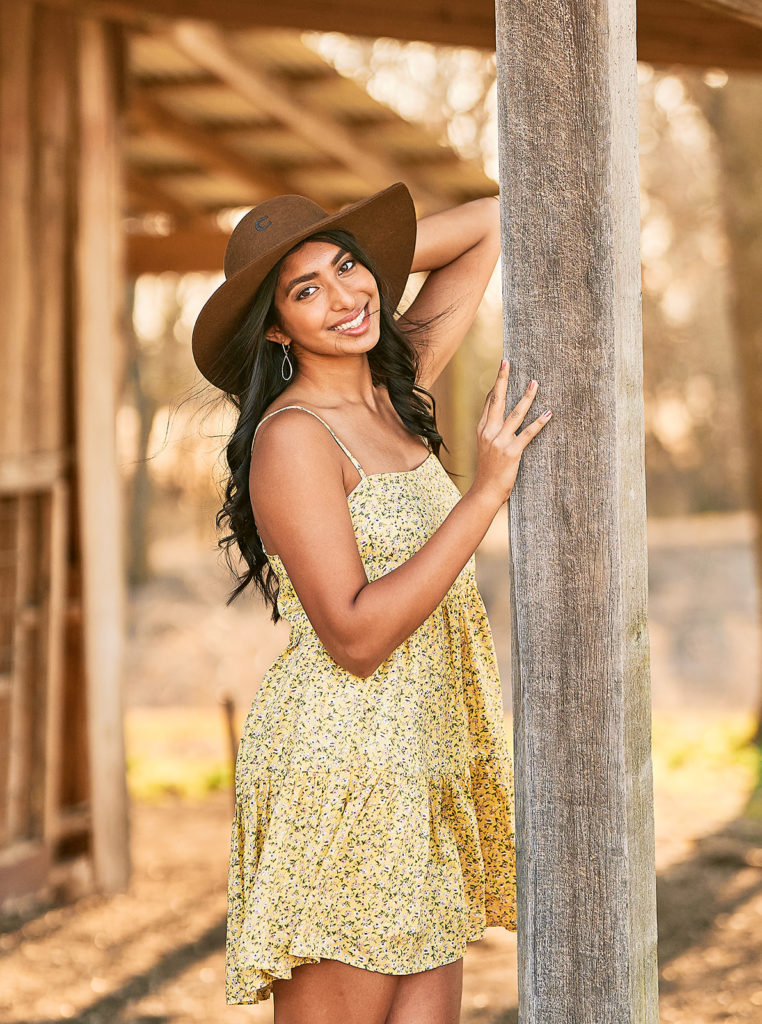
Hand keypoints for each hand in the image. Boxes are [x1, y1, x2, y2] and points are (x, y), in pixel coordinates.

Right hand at [471, 359, 550, 505]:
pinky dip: (539, 422)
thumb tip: (500, 419)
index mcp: (482, 430)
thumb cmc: (488, 470)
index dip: (496, 385)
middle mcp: (489, 432)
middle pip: (496, 400)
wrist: (485, 490)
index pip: (489, 402)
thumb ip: (491, 432)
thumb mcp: (485, 448)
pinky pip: (528, 433)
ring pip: (515, 413)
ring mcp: (500, 441)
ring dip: (526, 397)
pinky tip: (548, 413)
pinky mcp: (512, 451)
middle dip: (502, 379)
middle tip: (507, 362)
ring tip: (535, 383)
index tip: (503, 369)